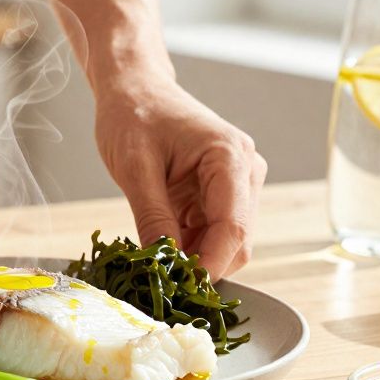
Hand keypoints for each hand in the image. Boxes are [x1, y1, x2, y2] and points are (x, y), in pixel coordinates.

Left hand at [94, 80, 266, 279]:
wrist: (135, 89)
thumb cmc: (134, 116)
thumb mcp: (134, 168)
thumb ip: (153, 218)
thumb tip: (166, 266)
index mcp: (230, 157)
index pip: (232, 228)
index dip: (209, 265)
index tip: (180, 290)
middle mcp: (246, 171)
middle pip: (237, 241)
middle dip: (202, 265)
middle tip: (161, 282)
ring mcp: (238, 184)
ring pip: (227, 243)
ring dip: (195, 258)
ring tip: (155, 261)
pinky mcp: (221, 194)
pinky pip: (212, 233)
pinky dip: (189, 247)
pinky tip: (161, 246)